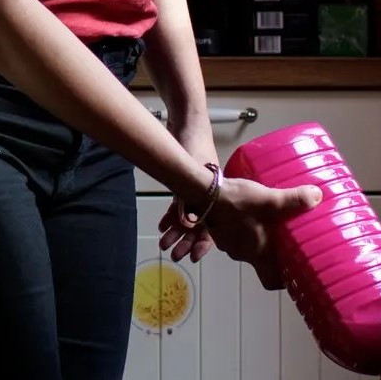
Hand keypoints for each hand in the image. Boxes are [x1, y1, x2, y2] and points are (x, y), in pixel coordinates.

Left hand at [156, 117, 219, 265]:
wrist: (187, 123)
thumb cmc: (195, 145)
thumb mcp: (194, 169)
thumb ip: (188, 193)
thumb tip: (185, 220)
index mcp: (218, 194)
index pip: (213, 224)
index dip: (204, 241)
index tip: (195, 256)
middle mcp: (210, 195)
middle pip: (200, 224)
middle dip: (187, 240)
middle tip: (174, 255)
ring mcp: (197, 189)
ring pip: (188, 217)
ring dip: (177, 231)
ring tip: (164, 244)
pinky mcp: (185, 183)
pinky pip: (179, 205)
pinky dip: (171, 216)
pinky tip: (162, 227)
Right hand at [158, 175, 321, 289]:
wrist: (203, 193)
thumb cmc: (237, 202)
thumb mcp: (269, 200)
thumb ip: (293, 199)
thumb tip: (317, 196)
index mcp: (258, 253)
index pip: (271, 281)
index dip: (283, 281)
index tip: (294, 272)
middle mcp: (243, 253)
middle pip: (262, 262)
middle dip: (274, 254)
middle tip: (288, 241)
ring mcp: (229, 243)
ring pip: (248, 248)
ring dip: (257, 240)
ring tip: (270, 224)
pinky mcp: (220, 231)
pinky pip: (236, 236)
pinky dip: (244, 230)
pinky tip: (249, 214)